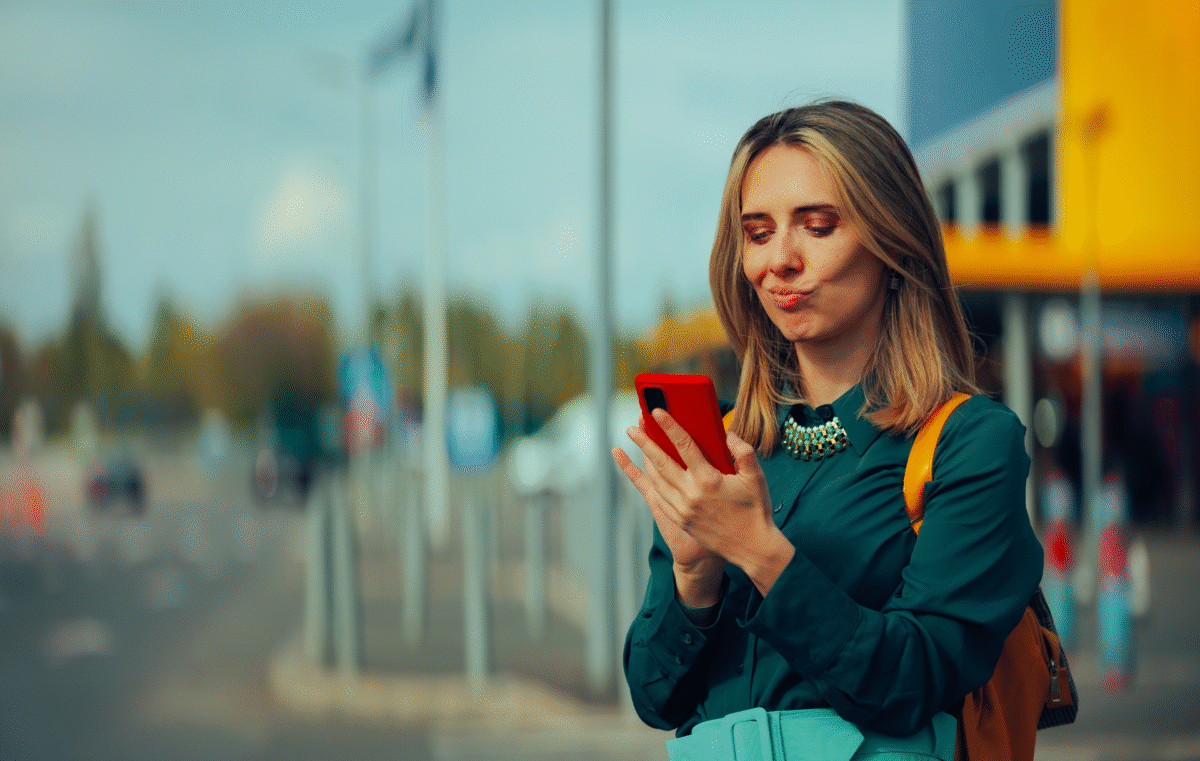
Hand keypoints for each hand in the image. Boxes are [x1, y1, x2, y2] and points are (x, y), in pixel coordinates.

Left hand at [612, 409, 794, 599]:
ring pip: (657, 480)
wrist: (752, 549)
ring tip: (638, 445)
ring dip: (645, 460)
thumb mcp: (756, 477)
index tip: (656, 412)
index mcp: (709, 480)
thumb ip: (743, 451)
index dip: (669, 426)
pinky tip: (647, 473)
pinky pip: (659, 498)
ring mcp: (683, 510)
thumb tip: (727, 434)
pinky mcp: (680, 521)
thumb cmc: (756, 511)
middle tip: (632, 428)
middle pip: (661, 462)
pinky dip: (651, 483)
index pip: (684, 446)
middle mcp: (691, 495)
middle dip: (644, 442)